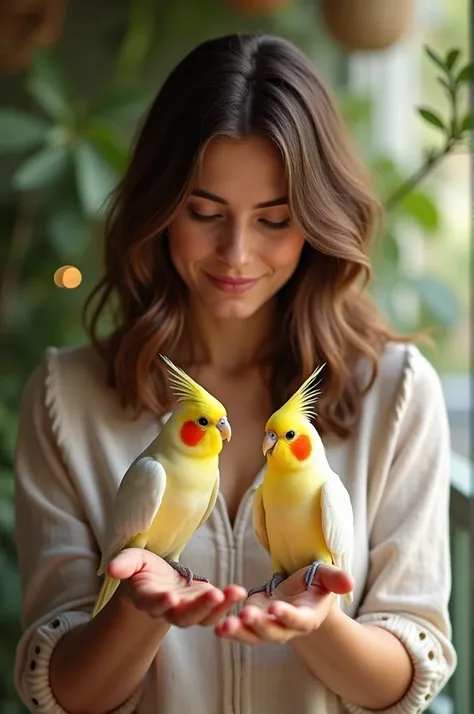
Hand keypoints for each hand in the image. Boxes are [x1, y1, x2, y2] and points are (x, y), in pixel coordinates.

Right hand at [108, 548, 246, 626]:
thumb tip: (111, 568)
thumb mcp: (132, 560)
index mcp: (147, 599)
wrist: (155, 578)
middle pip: (183, 617)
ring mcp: (187, 611)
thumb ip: (124, 564)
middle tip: (214, 595)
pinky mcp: (203, 606)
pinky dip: (228, 603)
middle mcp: (168, 611)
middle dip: (199, 607)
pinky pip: (216, 611)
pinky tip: (240, 592)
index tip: (170, 598)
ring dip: (220, 607)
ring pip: (203, 618)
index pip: (153, 603)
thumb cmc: (142, 568)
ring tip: (235, 592)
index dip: (160, 602)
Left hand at [215, 564, 352, 644]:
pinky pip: (241, 630)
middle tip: (246, 615)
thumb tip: (349, 581)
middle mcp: (288, 628)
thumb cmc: (315, 583)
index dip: (288, 616)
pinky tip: (217, 627)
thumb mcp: (326, 576)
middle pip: (274, 633)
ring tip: (225, 627)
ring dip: (240, 633)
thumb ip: (335, 579)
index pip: (298, 620)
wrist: (300, 591)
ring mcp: (269, 627)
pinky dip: (230, 630)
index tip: (276, 608)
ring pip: (255, 636)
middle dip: (260, 626)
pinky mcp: (253, 622)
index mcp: (308, 617)